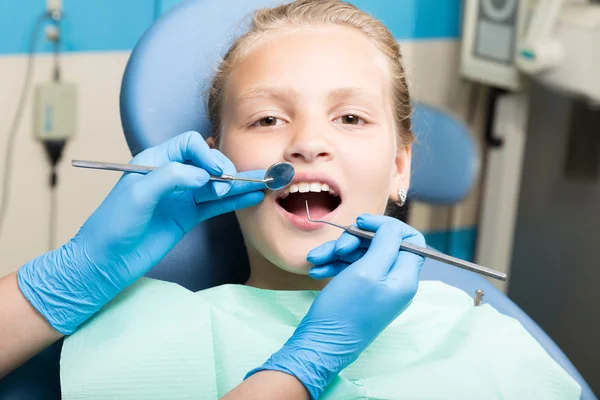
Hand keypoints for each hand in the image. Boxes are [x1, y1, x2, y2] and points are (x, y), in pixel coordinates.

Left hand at [17, 131, 265, 334]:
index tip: (215, 172)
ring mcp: (182, 196)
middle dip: (223, 170)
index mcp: (155, 160)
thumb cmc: (113, 224)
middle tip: (229, 184)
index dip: (206, 154)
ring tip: (260, 183)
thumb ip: (171, 177)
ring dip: (236, 184)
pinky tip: (252, 197)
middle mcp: (172, 175)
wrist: (107, 260)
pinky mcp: (189, 216)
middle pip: (207, 162)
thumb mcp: (139, 194)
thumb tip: (204, 175)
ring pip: (216, 184)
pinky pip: (216, 205)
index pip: (189, 145)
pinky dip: (234, 202)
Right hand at [247, 215, 424, 398]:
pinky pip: (350, 267)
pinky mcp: (359, 292)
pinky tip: (317, 269)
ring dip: (337, 251)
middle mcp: (394, 282)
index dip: (387, 226)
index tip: (362, 222)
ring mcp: (376, 287)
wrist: (320, 345)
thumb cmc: (346, 310)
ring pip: (361, 254)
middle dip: (354, 240)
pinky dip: (334, 264)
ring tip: (316, 259)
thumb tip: (393, 227)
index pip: (410, 239)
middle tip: (337, 246)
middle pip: (381, 244)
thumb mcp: (367, 271)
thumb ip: (386, 243)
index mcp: (404, 278)